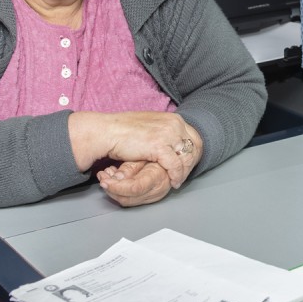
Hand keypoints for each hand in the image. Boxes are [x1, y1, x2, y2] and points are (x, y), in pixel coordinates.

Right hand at [70, 111, 202, 187]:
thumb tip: (172, 143)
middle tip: (185, 175)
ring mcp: (168, 134)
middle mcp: (174, 124)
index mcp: (173, 118)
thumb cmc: (124, 130)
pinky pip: (175, 166)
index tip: (188, 164)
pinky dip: (176, 176)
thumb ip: (164, 132)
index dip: (193, 153)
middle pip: (195, 147)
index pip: (194, 137)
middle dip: (191, 163)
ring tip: (178, 181)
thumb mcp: (151, 126)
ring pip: (187, 158)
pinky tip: (173, 182)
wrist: (107, 131)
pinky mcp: (160, 146)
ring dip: (184, 172)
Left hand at [96, 161, 171, 206]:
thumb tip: (117, 178)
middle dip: (112, 190)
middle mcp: (158, 190)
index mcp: (157, 175)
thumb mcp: (145, 154)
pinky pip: (130, 200)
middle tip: (102, 178)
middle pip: (129, 199)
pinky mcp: (150, 198)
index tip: (105, 181)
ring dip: (113, 191)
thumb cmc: (161, 151)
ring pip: (127, 202)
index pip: (135, 188)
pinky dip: (119, 192)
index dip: (117, 186)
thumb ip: (131, 167)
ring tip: (106, 177)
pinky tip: (114, 180)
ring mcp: (154, 196)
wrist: (176, 156)